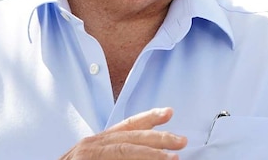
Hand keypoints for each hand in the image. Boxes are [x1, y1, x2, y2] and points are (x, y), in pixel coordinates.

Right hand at [60, 107, 186, 158]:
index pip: (126, 126)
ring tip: (172, 157)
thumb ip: (116, 154)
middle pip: (129, 136)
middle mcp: (89, 145)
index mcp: (95, 143)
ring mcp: (85, 155)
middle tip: (181, 141)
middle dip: (158, 137)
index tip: (169, 113)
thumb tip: (147, 153)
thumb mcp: (95, 159)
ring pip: (124, 149)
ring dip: (150, 153)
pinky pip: (114, 159)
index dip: (148, 118)